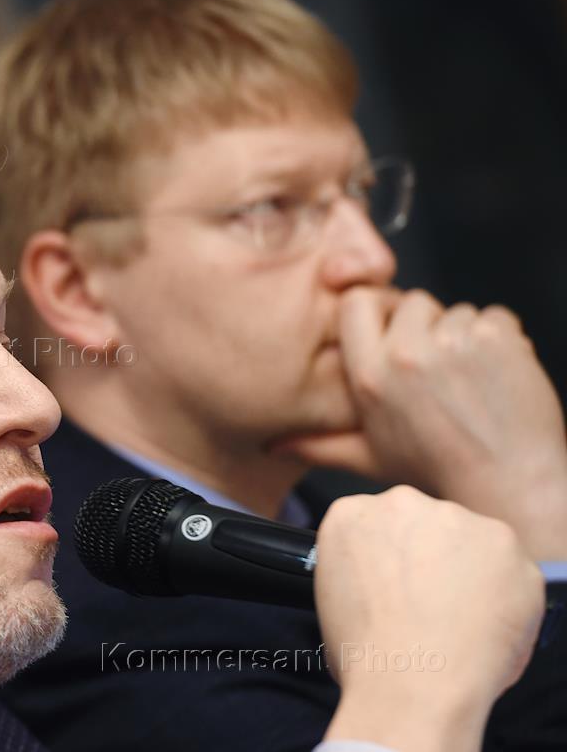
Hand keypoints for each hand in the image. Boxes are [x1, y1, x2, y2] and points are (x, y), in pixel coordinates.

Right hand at [277, 287, 566, 557]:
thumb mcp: (368, 457)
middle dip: (427, 325)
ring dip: (465, 335)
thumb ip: (319, 444)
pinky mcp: (497, 339)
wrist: (509, 483)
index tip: (392, 328)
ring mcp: (454, 343)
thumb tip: (275, 446)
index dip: (378, 309)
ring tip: (469, 379)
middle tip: (438, 367)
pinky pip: (495, 316)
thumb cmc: (440, 470)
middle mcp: (407, 354)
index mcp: (369, 376)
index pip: (358, 302)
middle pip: (413, 301)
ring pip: (457, 310)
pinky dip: (500, 338)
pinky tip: (496, 374)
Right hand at [318, 486, 544, 750]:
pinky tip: (483, 625)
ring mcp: (456, 518)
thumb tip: (389, 582)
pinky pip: (508, 568)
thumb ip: (364, 569)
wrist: (413, 685)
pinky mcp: (504, 542)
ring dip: (466, 572)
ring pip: (467, 542)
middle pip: (421, 524)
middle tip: (426, 604)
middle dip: (427, 557)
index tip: (394, 585)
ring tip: (456, 621)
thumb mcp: (332, 597)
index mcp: (351, 515)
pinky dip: (503, 594)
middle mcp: (401, 503)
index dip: (388, 559)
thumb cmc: (367, 656)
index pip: (375, 525)